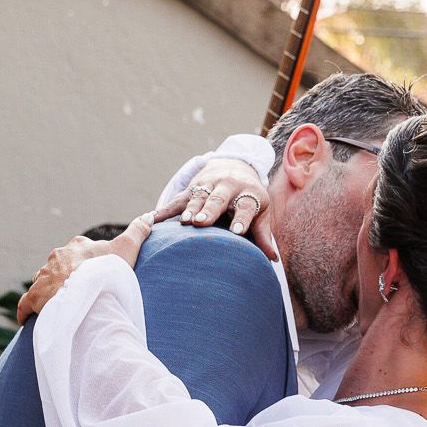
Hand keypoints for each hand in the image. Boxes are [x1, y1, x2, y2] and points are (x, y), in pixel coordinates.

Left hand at [16, 216, 153, 322]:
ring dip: (48, 291)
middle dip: (65, 277)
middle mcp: (58, 258)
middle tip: (74, 292)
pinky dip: (27, 309)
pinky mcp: (36, 295)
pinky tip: (27, 318)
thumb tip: (149, 216)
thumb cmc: (108, 269)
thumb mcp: (127, 248)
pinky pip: (27, 301)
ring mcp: (45, 275)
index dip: (85, 260)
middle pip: (59, 266)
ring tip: (56, 305)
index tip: (91, 272)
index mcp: (77, 247)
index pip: (78, 249)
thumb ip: (137, 232)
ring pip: (43, 281)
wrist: (88, 289)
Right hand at [154, 156, 276, 255]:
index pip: (245, 207)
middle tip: (202, 223)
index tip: (237, 231)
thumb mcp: (260, 211)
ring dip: (190, 208)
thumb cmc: (250, 198)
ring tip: (185, 221)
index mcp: (247, 193)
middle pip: (218, 198)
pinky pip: (177, 199)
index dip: (242, 219)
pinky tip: (153, 218)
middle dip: (209, 210)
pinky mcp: (192, 187)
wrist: (235, 166)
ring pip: (198, 196)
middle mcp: (227, 185)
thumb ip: (263, 234)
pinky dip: (165, 209)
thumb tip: (272, 260)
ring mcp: (208, 184)